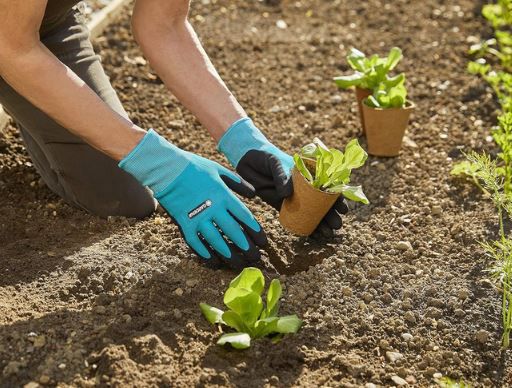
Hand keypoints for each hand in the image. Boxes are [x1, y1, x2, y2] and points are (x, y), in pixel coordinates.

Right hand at [119, 129, 266, 267]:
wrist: (167, 168)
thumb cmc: (194, 166)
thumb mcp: (219, 169)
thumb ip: (237, 182)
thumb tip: (253, 194)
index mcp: (224, 195)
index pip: (244, 217)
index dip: (255, 231)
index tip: (263, 242)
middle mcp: (213, 208)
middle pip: (234, 232)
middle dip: (246, 247)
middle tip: (255, 258)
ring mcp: (198, 217)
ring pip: (216, 241)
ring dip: (229, 254)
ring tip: (238, 263)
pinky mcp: (184, 223)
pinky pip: (195, 243)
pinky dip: (204, 253)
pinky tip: (213, 261)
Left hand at [218, 118, 347, 236]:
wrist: (247, 160)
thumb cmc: (264, 157)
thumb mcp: (274, 163)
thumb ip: (282, 177)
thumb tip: (287, 194)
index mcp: (307, 173)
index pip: (327, 186)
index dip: (336, 198)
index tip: (343, 208)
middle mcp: (303, 186)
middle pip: (321, 202)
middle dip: (330, 214)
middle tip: (336, 225)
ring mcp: (293, 197)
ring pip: (310, 212)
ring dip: (320, 223)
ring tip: (328, 234)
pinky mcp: (280, 205)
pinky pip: (295, 217)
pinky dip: (304, 225)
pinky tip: (313, 235)